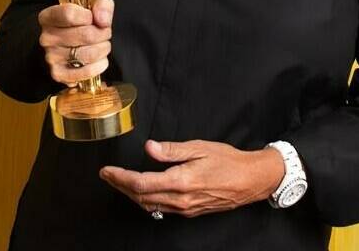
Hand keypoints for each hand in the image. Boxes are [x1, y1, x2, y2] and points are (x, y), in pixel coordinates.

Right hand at [38, 0, 112, 85]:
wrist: (72, 43)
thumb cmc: (82, 22)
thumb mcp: (93, 5)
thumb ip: (102, 5)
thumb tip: (102, 21)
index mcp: (48, 17)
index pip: (69, 14)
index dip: (88, 16)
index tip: (93, 18)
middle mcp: (47, 37)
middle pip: (85, 35)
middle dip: (103, 33)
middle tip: (104, 32)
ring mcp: (51, 57)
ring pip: (89, 54)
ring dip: (103, 49)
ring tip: (102, 45)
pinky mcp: (59, 74)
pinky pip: (87, 72)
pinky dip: (100, 65)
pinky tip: (99, 59)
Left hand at [99, 139, 284, 217]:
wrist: (251, 180)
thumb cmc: (228, 161)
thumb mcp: (200, 148)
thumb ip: (172, 150)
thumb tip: (149, 147)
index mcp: (181, 181)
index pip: (141, 183)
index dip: (120, 178)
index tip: (107, 171)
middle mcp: (181, 199)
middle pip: (141, 197)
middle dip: (120, 186)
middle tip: (107, 175)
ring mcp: (185, 208)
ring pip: (150, 205)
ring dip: (131, 194)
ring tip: (119, 182)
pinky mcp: (190, 212)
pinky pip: (161, 209)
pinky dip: (146, 200)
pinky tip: (142, 192)